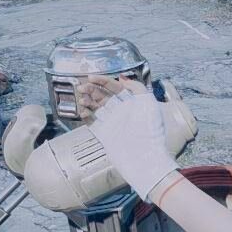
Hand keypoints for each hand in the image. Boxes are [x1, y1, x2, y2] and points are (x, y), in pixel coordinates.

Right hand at [80, 75, 179, 201]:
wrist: (143, 155)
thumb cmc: (150, 129)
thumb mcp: (149, 102)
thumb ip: (136, 87)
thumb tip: (123, 79)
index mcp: (133, 103)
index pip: (115, 87)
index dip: (103, 81)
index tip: (91, 77)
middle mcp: (122, 112)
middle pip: (103, 95)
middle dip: (91, 89)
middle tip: (82, 87)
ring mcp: (112, 122)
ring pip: (96, 107)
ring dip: (87, 100)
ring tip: (81, 98)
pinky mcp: (104, 133)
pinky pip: (92, 121)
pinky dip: (85, 115)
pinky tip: (83, 111)